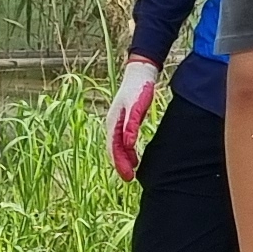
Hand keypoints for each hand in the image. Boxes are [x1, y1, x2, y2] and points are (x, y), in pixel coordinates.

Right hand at [104, 59, 161, 181]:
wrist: (140, 72)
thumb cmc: (139, 88)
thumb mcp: (136, 107)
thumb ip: (131, 126)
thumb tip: (128, 145)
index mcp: (113, 122)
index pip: (114, 148)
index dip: (120, 163)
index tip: (128, 176)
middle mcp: (112, 123)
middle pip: (114, 149)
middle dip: (120, 165)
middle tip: (129, 179)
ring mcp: (117, 121)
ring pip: (118, 145)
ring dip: (123, 159)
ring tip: (132, 172)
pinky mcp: (124, 120)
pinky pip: (122, 140)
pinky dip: (127, 151)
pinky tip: (134, 157)